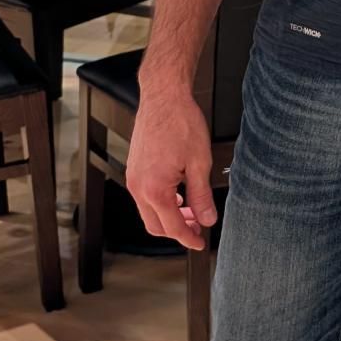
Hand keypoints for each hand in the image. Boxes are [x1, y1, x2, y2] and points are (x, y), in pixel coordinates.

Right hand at [126, 82, 216, 251]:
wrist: (163, 97)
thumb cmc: (180, 122)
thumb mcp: (200, 162)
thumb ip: (202, 195)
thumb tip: (207, 219)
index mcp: (155, 189)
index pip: (172, 227)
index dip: (189, 239)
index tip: (200, 243)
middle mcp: (138, 187)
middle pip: (155, 226)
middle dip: (178, 231)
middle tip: (199, 227)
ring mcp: (133, 178)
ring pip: (148, 212)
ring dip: (169, 217)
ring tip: (192, 211)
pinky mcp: (134, 169)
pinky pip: (144, 197)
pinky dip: (161, 203)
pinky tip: (179, 195)